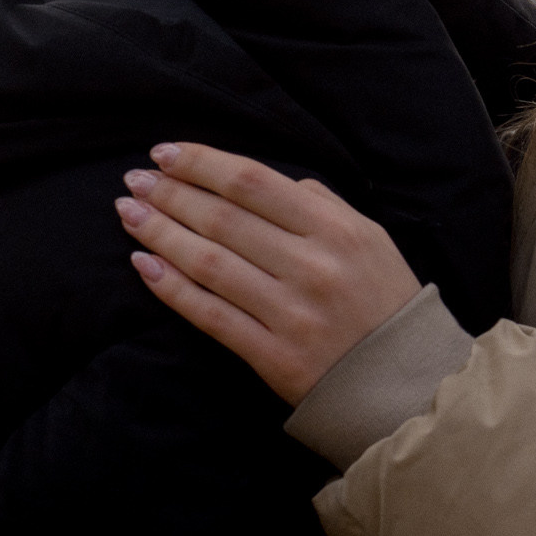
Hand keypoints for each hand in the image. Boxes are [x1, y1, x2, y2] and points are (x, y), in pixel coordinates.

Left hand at [115, 142, 421, 404]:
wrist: (407, 382)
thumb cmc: (385, 302)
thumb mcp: (371, 240)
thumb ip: (323, 205)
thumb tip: (269, 184)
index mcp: (337, 230)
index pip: (254, 183)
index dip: (202, 164)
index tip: (164, 154)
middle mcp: (312, 266)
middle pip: (223, 219)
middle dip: (170, 194)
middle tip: (134, 181)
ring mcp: (291, 313)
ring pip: (209, 263)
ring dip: (160, 234)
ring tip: (129, 214)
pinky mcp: (273, 355)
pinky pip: (210, 314)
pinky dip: (171, 288)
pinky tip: (143, 264)